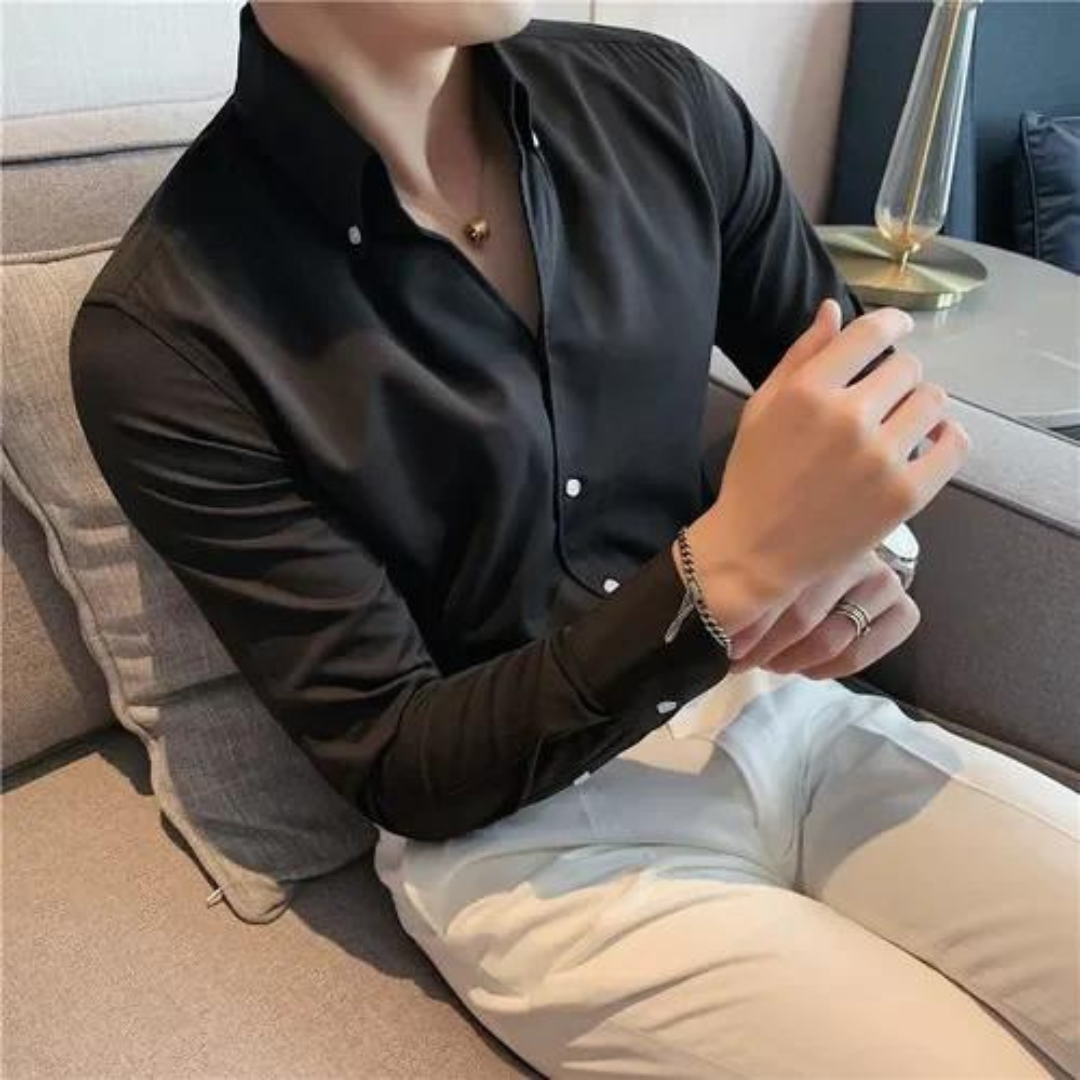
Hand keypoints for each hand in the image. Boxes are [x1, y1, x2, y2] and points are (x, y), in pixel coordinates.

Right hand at [685, 296, 968, 630]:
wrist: (756, 551)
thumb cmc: (754, 477)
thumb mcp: (762, 408)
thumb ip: (799, 356)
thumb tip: (833, 309)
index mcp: (809, 392)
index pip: (872, 333)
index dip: (893, 323)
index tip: (898, 328)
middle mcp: (848, 418)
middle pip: (907, 367)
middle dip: (896, 376)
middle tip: (882, 399)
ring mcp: (880, 458)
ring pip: (933, 400)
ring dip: (920, 405)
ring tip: (900, 424)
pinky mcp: (905, 494)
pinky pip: (953, 445)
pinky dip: (947, 437)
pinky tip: (930, 441)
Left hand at [726, 550, 919, 678]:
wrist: (846, 547)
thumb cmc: (793, 556)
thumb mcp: (769, 553)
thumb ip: (752, 573)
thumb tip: (717, 617)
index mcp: (817, 533)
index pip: (778, 586)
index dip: (747, 623)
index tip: (726, 643)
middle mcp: (856, 552)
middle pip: (800, 617)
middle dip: (763, 647)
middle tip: (741, 660)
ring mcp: (883, 579)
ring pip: (828, 638)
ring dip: (789, 661)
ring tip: (769, 664)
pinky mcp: (903, 610)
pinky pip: (858, 654)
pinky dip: (825, 668)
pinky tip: (806, 668)